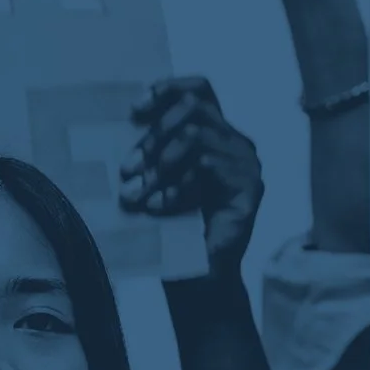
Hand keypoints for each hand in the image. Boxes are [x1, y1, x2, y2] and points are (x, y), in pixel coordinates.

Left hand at [121, 77, 264, 280]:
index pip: (199, 89)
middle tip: (127, 170)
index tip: (134, 110)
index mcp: (215, 134)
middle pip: (194, 108)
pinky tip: (158, 207)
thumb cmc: (170, 230)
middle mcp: (236, 143)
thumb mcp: (154, 180)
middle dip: (153, 137)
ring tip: (138, 194)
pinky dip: (176, 186)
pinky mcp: (250, 188)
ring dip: (159, 165)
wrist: (194, 280)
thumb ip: (150, 149)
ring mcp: (247, 165)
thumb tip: (120, 118)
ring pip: (196, 137)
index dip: (167, 90)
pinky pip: (206, 166)